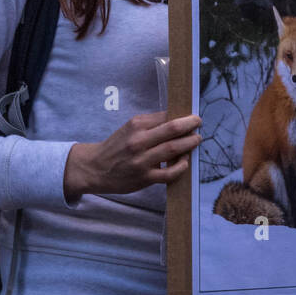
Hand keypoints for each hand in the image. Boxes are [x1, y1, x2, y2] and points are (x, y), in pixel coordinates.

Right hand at [64, 111, 202, 203]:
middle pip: (172, 129)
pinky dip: (181, 167)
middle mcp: (139, 141)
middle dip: (190, 125)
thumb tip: (177, 118)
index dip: (183, 116)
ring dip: (189, 143)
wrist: (96, 168)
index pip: (166, 117)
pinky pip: (169, 173)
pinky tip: (185, 162)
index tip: (192, 117)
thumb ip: (151, 124)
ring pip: (173, 149)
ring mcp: (142, 160)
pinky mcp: (144, 178)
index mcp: (136, 125)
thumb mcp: (130, 128)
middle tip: (199, 123)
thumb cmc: (116, 146)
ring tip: (197, 140)